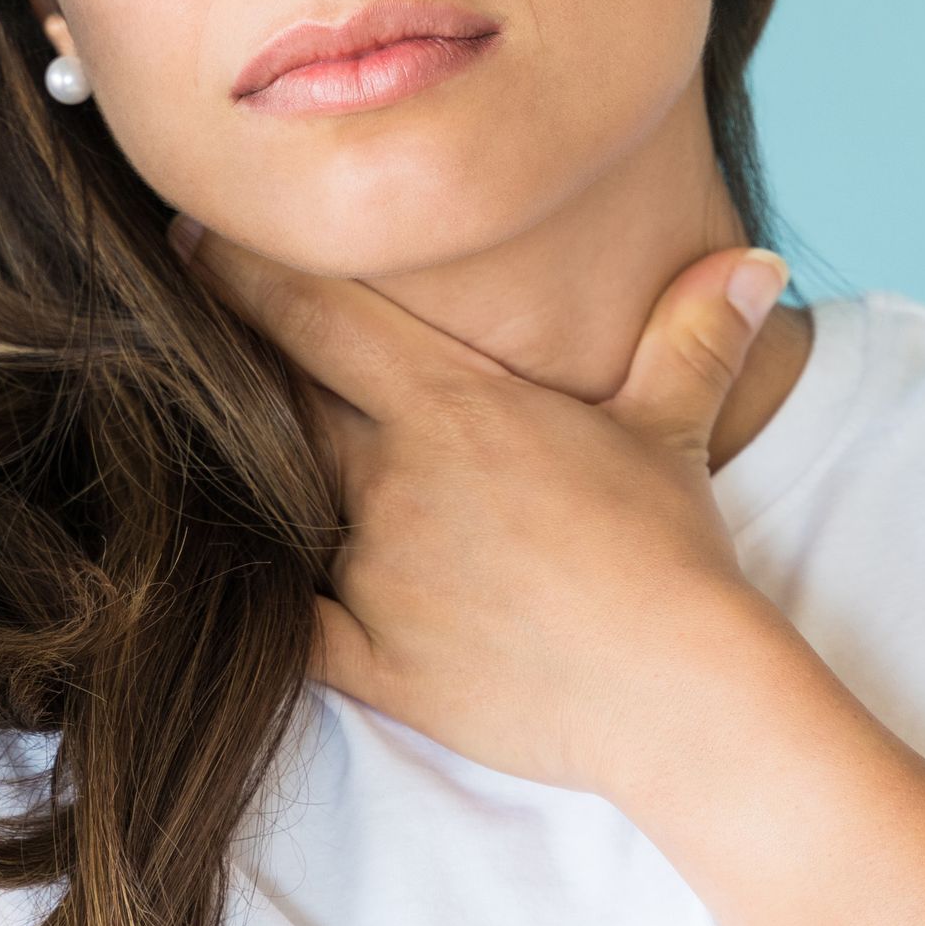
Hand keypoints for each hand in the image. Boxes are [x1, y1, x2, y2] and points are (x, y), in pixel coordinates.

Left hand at [181, 225, 809, 802]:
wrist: (679, 692)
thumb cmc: (675, 555)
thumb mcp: (675, 431)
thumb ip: (692, 336)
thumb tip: (753, 263)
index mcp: (452, 407)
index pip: (314, 317)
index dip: (239, 271)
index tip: (188, 233)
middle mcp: (392, 480)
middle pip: (275, 401)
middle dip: (226, 365)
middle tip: (171, 330)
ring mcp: (373, 574)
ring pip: (274, 501)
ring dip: (240, 472)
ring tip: (184, 442)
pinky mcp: (370, 662)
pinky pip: (284, 622)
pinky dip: (250, 598)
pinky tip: (213, 578)